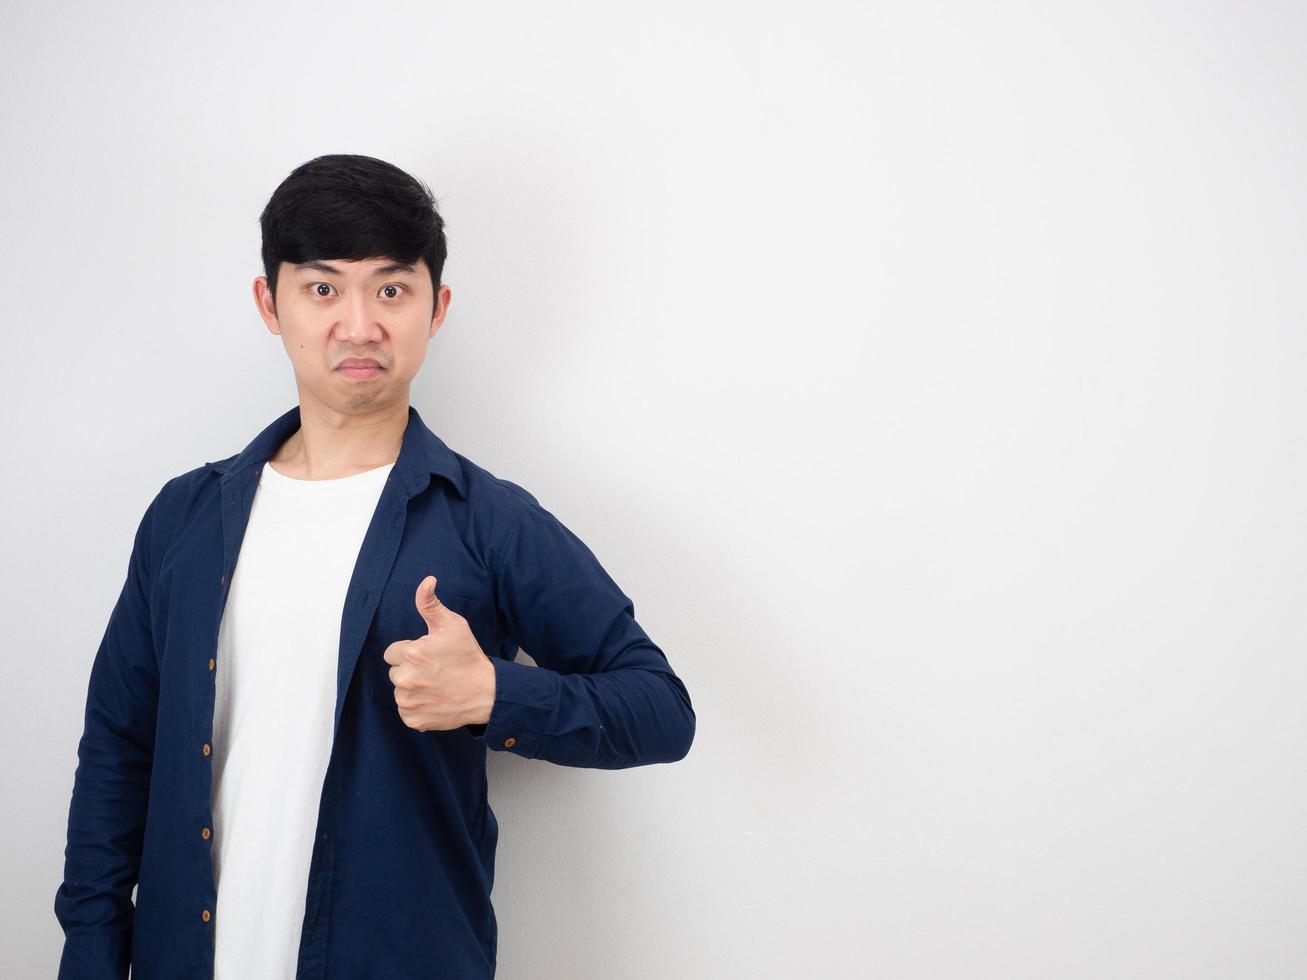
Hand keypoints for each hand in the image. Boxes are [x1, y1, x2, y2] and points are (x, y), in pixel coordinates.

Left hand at [381, 575, 495, 731]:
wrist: (487, 692)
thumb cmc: (469, 657)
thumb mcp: (453, 625)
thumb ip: (430, 604)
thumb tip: (427, 581)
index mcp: (411, 654)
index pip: (392, 653)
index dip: (410, 653)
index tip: (428, 656)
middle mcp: (405, 679)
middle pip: (395, 672)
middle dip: (410, 670)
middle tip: (435, 671)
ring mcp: (409, 702)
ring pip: (400, 692)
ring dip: (413, 689)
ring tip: (436, 686)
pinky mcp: (414, 719)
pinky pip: (405, 711)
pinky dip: (417, 708)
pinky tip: (435, 700)